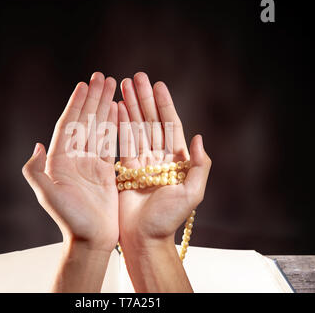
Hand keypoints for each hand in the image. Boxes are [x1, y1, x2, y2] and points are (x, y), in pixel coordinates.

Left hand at [22, 72, 118, 291]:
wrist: (91, 239)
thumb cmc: (71, 220)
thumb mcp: (49, 195)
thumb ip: (36, 171)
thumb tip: (37, 145)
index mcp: (60, 160)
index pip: (68, 125)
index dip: (76, 104)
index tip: (84, 85)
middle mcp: (74, 158)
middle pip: (84, 121)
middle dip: (93, 98)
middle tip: (103, 77)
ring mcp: (90, 163)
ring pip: (98, 128)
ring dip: (104, 107)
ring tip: (112, 87)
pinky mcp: (105, 170)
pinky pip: (110, 142)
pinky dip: (113, 125)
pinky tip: (117, 110)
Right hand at [117, 72, 211, 291]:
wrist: (144, 237)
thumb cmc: (168, 219)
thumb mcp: (192, 193)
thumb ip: (200, 166)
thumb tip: (198, 138)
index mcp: (176, 161)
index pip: (170, 125)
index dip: (164, 105)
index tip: (157, 85)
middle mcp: (159, 158)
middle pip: (151, 121)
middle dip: (144, 99)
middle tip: (136, 77)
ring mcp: (141, 162)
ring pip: (135, 128)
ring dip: (130, 106)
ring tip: (123, 85)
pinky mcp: (126, 169)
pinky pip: (122, 142)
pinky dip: (118, 125)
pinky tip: (115, 108)